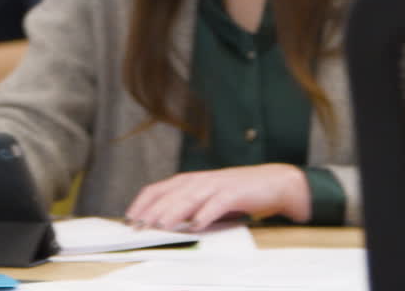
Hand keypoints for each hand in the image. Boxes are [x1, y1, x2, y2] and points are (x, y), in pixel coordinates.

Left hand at [124, 164, 310, 230]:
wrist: (275, 183)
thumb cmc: (240, 194)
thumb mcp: (209, 199)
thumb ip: (189, 207)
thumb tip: (164, 223)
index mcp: (192, 181)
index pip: (160, 188)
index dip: (143, 201)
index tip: (130, 217)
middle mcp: (202, 180)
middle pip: (171, 192)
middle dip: (153, 209)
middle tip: (138, 225)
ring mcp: (218, 184)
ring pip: (191, 196)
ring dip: (174, 211)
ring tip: (160, 224)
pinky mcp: (236, 192)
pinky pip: (218, 203)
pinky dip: (207, 212)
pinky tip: (197, 224)